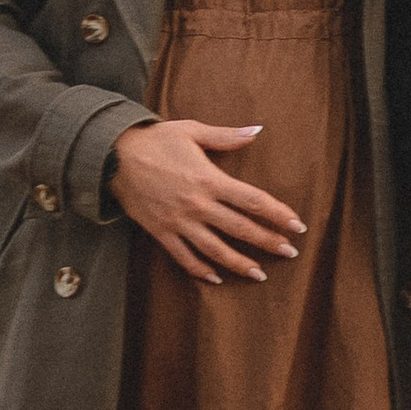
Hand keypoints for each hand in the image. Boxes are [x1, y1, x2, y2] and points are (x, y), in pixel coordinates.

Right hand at [107, 118, 305, 285]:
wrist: (114, 155)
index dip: (278, 214)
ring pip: (215, 250)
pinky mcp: (161, 232)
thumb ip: (227, 136)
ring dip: (240, 264)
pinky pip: (184, 257)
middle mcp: (197, 205)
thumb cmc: (156, 140)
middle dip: (268, 242)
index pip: (252, 201)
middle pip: (240, 229)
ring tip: (260, 274)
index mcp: (209, 179)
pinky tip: (216, 278)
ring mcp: (179, 222)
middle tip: (290, 252)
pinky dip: (200, 270)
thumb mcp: (192, 131)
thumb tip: (258, 131)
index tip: (296, 225)